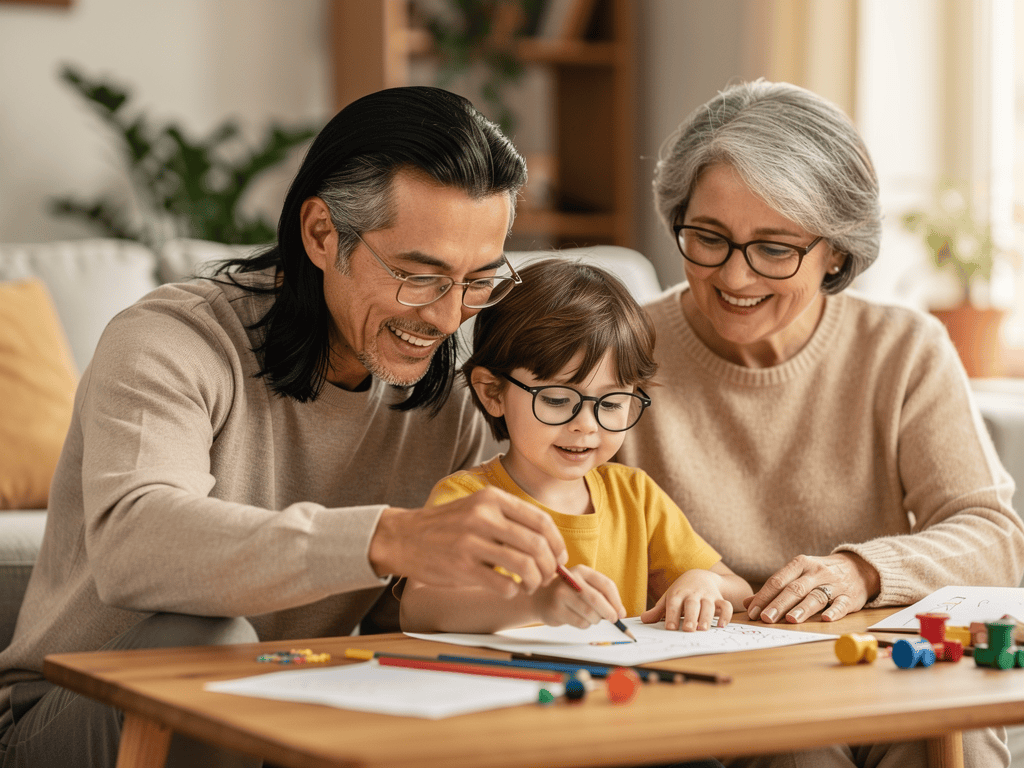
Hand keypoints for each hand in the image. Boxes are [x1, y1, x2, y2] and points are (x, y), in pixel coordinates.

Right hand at [369, 486, 566, 597]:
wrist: (404, 537)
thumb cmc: (446, 526)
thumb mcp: (478, 508)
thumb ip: (510, 520)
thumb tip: (549, 544)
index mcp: (492, 499)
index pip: (541, 521)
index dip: (557, 543)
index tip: (559, 558)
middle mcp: (484, 516)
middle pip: (537, 545)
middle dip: (550, 566)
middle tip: (547, 576)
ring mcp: (472, 542)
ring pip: (525, 566)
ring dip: (535, 581)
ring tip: (530, 585)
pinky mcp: (462, 567)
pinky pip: (504, 584)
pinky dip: (513, 591)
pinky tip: (509, 589)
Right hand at [532, 565, 625, 628]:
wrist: (540, 598)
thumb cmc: (567, 593)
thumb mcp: (583, 585)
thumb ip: (601, 594)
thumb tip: (620, 612)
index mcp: (581, 571)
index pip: (605, 584)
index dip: (616, 600)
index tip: (621, 612)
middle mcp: (570, 579)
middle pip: (597, 599)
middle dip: (609, 612)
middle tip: (613, 619)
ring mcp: (561, 594)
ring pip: (589, 613)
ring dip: (596, 620)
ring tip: (591, 617)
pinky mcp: (556, 610)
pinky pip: (580, 622)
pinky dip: (585, 624)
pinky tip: (580, 619)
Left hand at [641, 569, 732, 630]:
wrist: (701, 576)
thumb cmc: (682, 591)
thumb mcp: (669, 598)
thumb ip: (658, 611)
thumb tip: (643, 619)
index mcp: (678, 594)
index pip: (674, 603)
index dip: (672, 615)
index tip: (670, 628)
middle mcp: (693, 594)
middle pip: (692, 604)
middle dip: (690, 617)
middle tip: (688, 629)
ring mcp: (707, 596)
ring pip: (709, 605)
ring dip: (706, 617)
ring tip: (702, 629)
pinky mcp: (719, 599)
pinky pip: (725, 606)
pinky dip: (725, 615)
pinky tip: (721, 626)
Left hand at [742, 552, 879, 623]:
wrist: (858, 567)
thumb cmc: (819, 573)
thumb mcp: (797, 574)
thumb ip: (774, 588)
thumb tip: (748, 603)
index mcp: (801, 564)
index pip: (778, 580)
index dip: (764, 596)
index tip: (753, 611)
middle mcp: (817, 572)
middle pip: (795, 589)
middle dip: (779, 604)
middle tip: (766, 618)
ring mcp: (834, 584)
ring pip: (816, 596)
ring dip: (803, 608)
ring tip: (790, 619)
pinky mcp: (850, 597)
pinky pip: (842, 604)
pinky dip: (835, 611)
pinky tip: (826, 619)